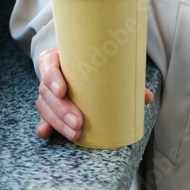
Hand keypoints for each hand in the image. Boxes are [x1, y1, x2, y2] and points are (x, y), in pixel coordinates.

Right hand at [35, 47, 153, 140]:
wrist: (78, 55)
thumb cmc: (89, 58)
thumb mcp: (100, 59)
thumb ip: (121, 75)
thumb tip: (146, 97)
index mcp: (58, 56)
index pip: (49, 64)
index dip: (53, 78)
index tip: (63, 90)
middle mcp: (50, 72)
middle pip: (47, 91)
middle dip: (63, 109)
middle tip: (79, 122)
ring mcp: (47, 89)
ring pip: (45, 106)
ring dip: (59, 122)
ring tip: (75, 132)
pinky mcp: (48, 105)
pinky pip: (43, 115)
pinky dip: (44, 125)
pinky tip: (45, 133)